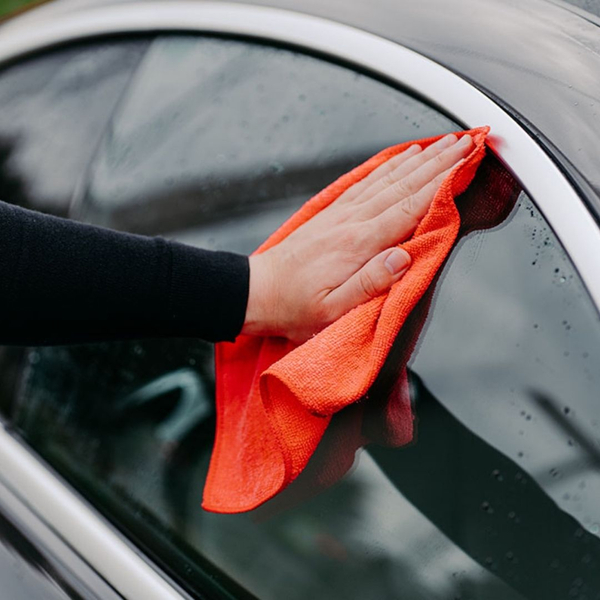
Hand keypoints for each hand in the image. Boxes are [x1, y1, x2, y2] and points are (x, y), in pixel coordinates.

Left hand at [242, 133, 472, 343]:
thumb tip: (403, 258)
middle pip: (405, 184)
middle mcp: (353, 221)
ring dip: (421, 158)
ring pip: (389, 178)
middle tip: (470, 140)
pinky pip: (367, 181)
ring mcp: (342, 213)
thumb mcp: (333, 311)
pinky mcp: (334, 213)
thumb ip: (370, 284)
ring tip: (447, 141)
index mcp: (358, 245)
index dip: (444, 182)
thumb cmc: (295, 306)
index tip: (468, 161)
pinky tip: (403, 156)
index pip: (411, 206)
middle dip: (441, 161)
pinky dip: (390, 165)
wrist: (257, 291)